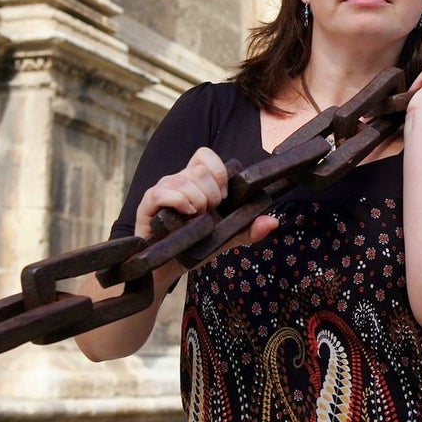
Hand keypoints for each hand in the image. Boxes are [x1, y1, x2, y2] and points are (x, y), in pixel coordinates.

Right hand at [135, 147, 277, 246]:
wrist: (169, 266)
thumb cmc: (196, 245)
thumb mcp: (226, 237)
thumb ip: (249, 228)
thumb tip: (273, 221)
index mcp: (196, 180)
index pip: (205, 155)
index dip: (219, 172)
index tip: (224, 196)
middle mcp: (178, 180)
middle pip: (199, 169)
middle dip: (211, 193)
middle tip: (210, 212)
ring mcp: (162, 190)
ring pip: (183, 180)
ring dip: (197, 200)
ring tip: (197, 217)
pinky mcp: (148, 204)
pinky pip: (162, 193)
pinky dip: (178, 202)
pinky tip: (185, 216)